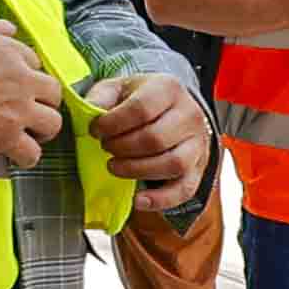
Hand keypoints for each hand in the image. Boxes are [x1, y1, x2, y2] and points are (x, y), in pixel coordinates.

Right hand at [0, 16, 66, 167]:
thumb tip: (9, 28)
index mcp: (11, 54)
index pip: (34, 62)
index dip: (24, 72)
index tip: (14, 80)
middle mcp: (22, 82)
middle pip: (53, 94)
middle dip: (43, 100)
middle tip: (30, 106)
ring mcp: (17, 112)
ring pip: (52, 124)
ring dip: (42, 128)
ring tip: (30, 132)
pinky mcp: (5, 138)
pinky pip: (32, 153)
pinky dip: (27, 156)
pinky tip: (18, 154)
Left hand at [88, 63, 214, 209]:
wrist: (169, 107)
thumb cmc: (138, 98)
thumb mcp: (117, 88)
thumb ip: (101, 97)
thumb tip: (89, 112)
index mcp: (168, 89)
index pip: (141, 109)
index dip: (113, 124)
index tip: (95, 131)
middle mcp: (189, 114)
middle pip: (156, 139)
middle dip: (122, 148)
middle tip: (105, 147)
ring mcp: (198, 142)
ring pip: (172, 164)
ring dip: (137, 170)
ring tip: (114, 166)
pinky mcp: (199, 167)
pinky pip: (185, 189)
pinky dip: (161, 199)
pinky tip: (138, 200)